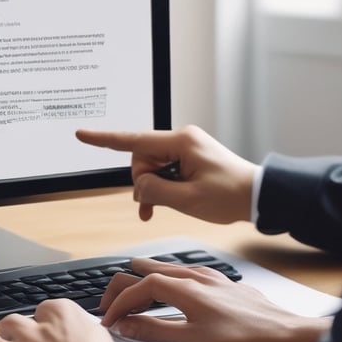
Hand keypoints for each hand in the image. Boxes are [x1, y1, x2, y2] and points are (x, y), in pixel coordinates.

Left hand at [0, 299, 123, 341]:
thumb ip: (87, 333)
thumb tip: (84, 334)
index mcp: (68, 314)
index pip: (51, 308)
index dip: (47, 323)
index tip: (49, 333)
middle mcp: (45, 322)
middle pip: (27, 316)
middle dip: (26, 328)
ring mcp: (27, 338)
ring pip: (6, 325)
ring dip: (5, 336)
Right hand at [76, 125, 256, 222]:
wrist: (259, 197)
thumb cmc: (230, 196)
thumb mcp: (187, 199)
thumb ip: (154, 191)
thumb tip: (137, 187)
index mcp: (181, 142)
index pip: (133, 141)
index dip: (103, 140)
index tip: (82, 134)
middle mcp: (181, 139)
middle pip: (141, 160)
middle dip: (143, 183)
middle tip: (156, 204)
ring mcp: (185, 148)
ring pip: (150, 168)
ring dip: (152, 188)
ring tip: (165, 207)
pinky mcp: (188, 157)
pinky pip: (163, 171)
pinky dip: (160, 188)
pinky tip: (161, 204)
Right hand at [99, 258, 330, 341]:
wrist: (276, 327)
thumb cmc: (238, 334)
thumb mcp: (191, 338)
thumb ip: (154, 330)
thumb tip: (126, 325)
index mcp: (180, 288)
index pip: (135, 289)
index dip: (117, 304)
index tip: (109, 319)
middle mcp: (189, 275)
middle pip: (142, 272)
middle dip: (121, 289)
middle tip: (110, 306)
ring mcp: (203, 274)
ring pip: (160, 267)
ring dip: (139, 280)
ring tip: (128, 293)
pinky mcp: (214, 278)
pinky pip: (179, 269)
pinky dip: (161, 277)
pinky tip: (165, 285)